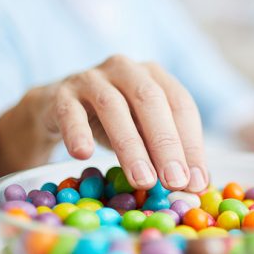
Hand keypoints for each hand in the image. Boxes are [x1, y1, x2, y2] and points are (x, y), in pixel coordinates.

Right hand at [0, 55, 207, 191]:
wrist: (56, 109)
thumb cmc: (113, 122)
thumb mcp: (144, 131)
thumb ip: (168, 152)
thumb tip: (197, 185)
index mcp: (156, 76)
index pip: (181, 106)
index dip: (191, 144)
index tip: (196, 181)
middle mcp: (127, 69)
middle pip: (151, 101)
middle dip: (166, 144)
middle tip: (175, 181)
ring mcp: (92, 78)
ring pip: (113, 106)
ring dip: (130, 146)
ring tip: (142, 181)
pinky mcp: (61, 93)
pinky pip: (69, 112)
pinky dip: (77, 132)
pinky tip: (84, 154)